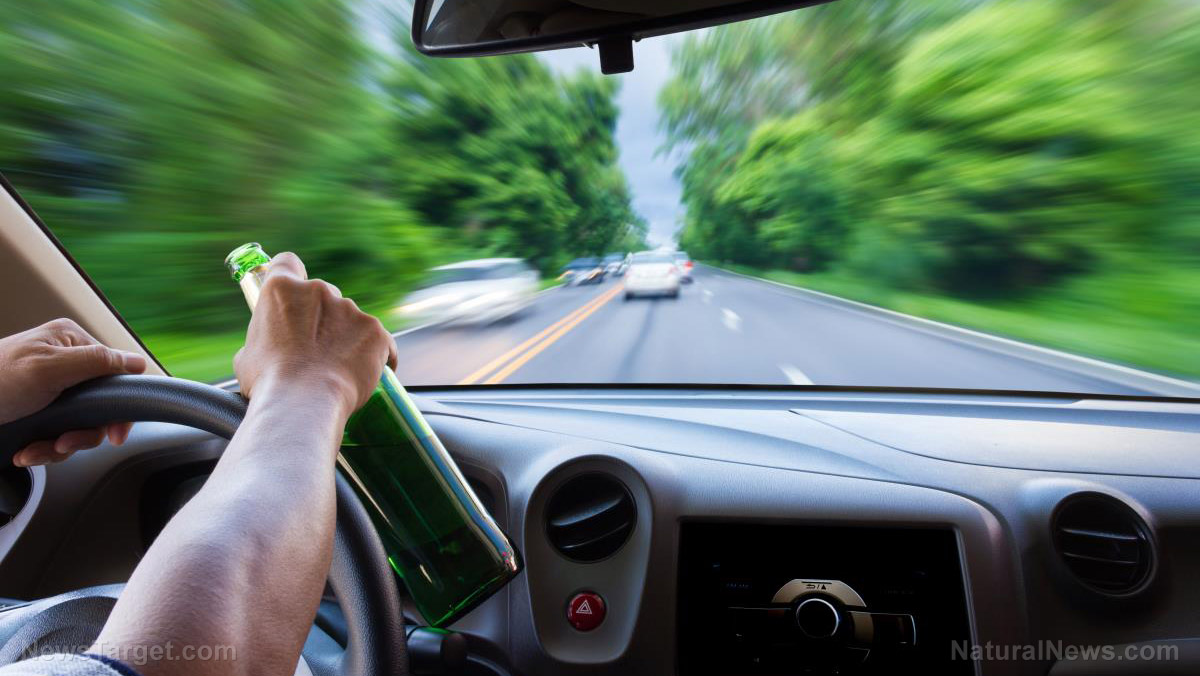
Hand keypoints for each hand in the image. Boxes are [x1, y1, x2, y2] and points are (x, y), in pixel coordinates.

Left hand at [1, 318, 146, 466]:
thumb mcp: (48, 368)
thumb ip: (98, 362)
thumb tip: (138, 362)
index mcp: (72, 344)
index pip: (118, 374)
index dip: (119, 407)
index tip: (114, 432)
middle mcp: (66, 365)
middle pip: (101, 407)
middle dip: (83, 433)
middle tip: (66, 442)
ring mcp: (51, 392)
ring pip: (80, 428)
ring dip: (60, 446)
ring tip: (38, 448)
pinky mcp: (38, 415)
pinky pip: (58, 438)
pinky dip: (44, 450)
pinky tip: (27, 451)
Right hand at [234, 252, 396, 422]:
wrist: (304, 403)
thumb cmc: (270, 383)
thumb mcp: (247, 356)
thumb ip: (263, 339)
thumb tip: (268, 347)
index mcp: (282, 290)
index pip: (287, 263)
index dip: (290, 276)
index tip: (294, 292)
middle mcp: (319, 291)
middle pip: (324, 295)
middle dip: (322, 318)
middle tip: (315, 349)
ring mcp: (351, 310)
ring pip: (351, 319)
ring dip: (347, 337)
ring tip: (337, 369)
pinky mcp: (376, 331)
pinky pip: (379, 341)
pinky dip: (375, 354)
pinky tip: (365, 372)